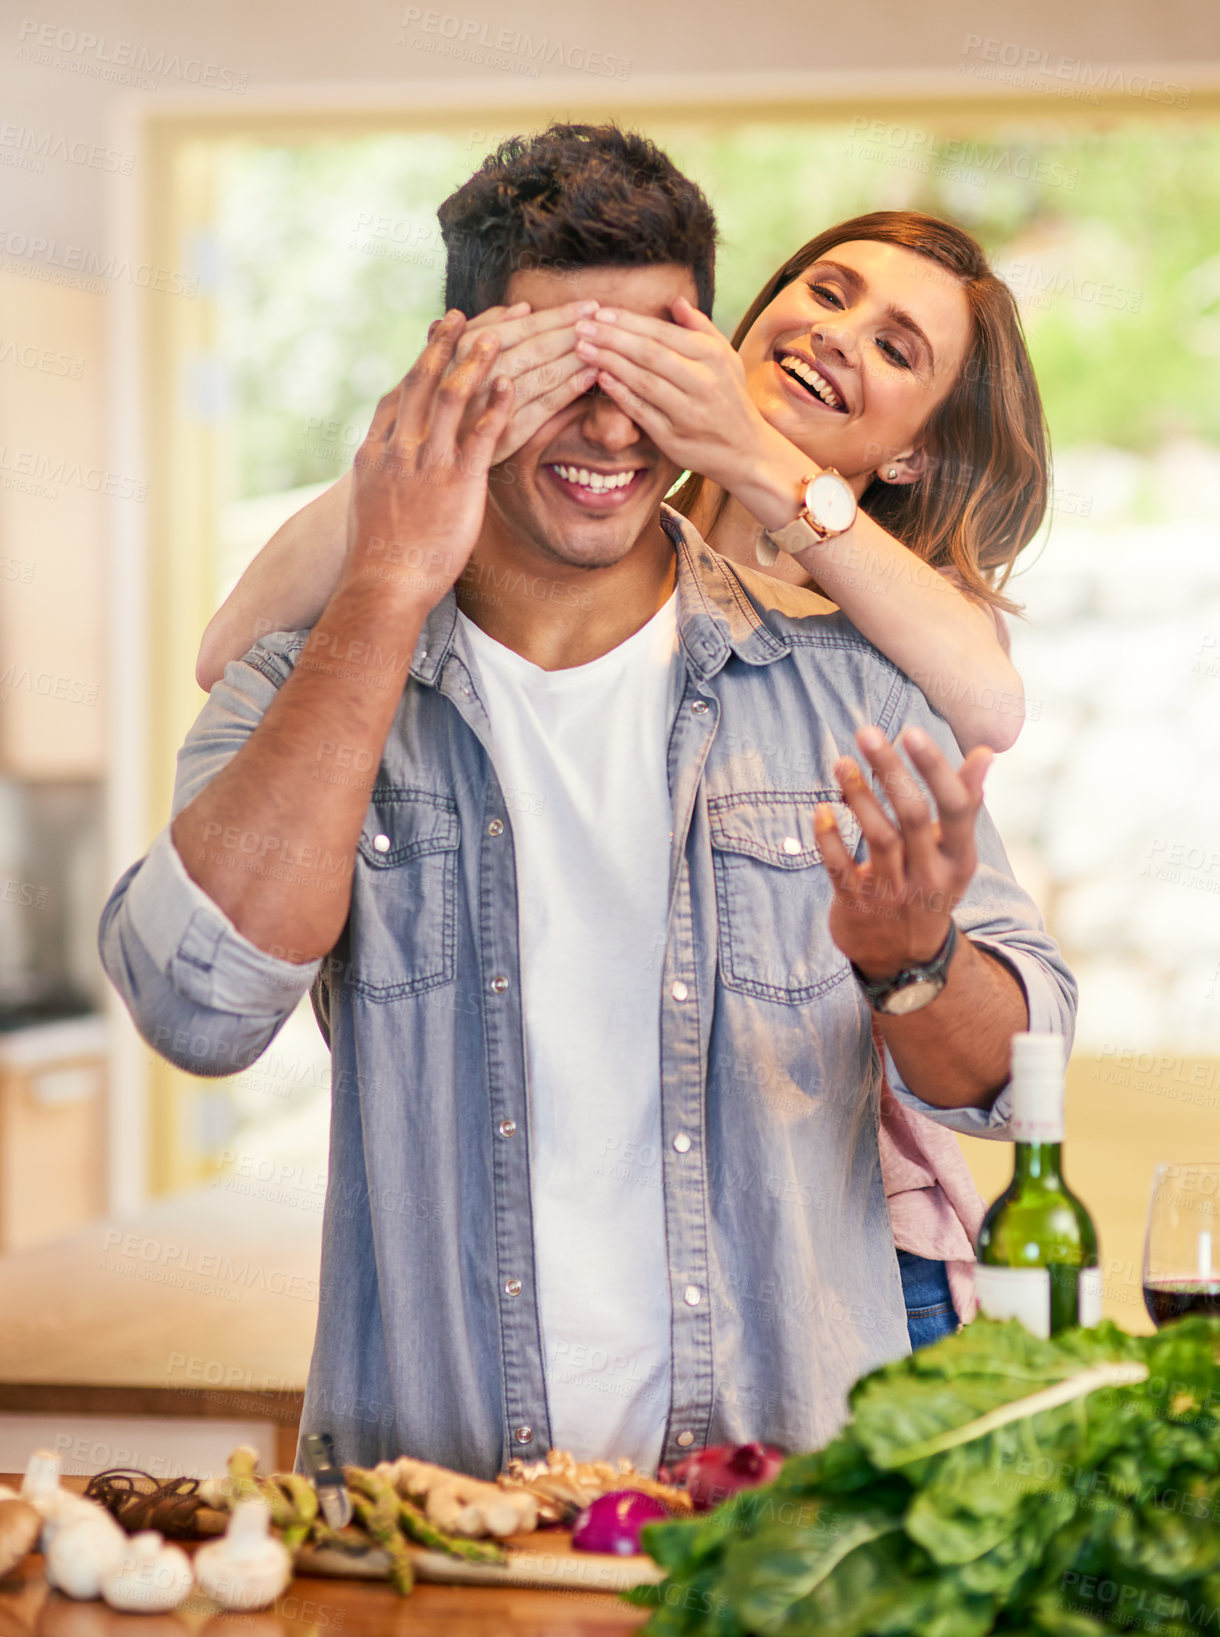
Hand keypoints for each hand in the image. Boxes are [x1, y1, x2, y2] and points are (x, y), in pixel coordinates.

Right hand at [342, 311, 511, 611]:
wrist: (381, 586)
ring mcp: (427, 464)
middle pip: (422, 383)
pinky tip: (512, 384)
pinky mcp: (456, 484)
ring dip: (475, 360)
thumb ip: (379, 484)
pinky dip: (496, 406)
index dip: (419, 363)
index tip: (433, 336)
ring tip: (498, 333)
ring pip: (452, 398)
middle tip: (461, 314)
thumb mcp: (368, 511)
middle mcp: (399, 450)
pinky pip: (479, 435)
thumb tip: (381, 478)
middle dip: (443, 345)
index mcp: (376, 455)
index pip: (398, 396)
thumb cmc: (377, 561)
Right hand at [432, 301, 599, 464]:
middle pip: (536, 348)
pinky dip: (569, 390)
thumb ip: (484, 327)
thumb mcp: (448, 355)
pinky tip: (590, 377)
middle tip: (604, 320)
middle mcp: (476, 375)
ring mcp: (490, 407)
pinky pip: (543, 408)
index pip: (521, 327)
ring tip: (604, 344)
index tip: (587, 305)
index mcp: (463, 349)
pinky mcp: (505, 437)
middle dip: (574, 331)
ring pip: (543, 375)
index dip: (558, 315)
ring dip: (576, 358)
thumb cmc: (440, 395)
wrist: (425, 450)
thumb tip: (522, 307)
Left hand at [570, 297, 769, 487]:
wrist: (746, 451)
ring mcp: (687, 412)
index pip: (662, 333)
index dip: (628, 321)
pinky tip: (600, 379)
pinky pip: (641, 412)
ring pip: (642, 381)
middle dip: (611, 337)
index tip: (599, 312)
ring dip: (609, 363)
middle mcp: (702, 382)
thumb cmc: (730, 398)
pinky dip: (620, 395)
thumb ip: (701, 329)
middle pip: (649, 354)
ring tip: (582, 349)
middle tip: (581, 326)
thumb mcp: (726, 359)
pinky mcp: (673, 438)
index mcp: (712, 357)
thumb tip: (676, 302)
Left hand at [815, 725, 992, 978]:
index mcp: (959, 859)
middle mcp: (930, 875)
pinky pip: (839, 867)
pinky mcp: (857, 905)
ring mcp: (893, 893)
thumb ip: (965, 802)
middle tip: (867, 732)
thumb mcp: (955, 852)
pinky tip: (820, 808)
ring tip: (841, 761)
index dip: (935, 768)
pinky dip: (828, 837)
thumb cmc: (930, 885)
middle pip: (912, 815)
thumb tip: (984, 752)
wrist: (905, 957)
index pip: (956, 807)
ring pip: (877, 837)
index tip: (912, 731)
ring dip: (857, 795)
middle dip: (890, 771)